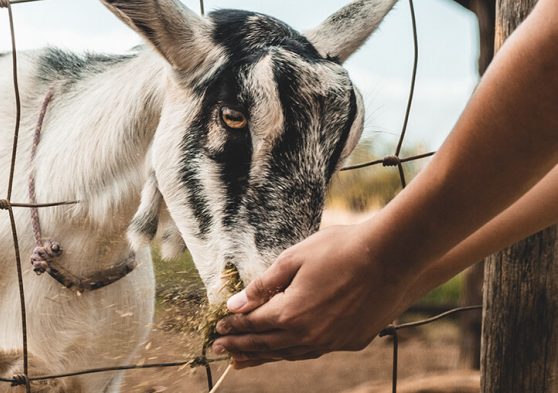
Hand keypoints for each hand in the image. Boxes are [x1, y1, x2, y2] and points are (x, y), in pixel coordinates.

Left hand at [211, 224, 415, 367]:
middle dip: (240, 347)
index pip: (252, 324)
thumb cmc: (340, 250)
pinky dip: (295, 351)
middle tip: (219, 349)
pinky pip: (315, 351)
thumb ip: (262, 285)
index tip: (217, 327)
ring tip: (245, 359)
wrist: (391, 256)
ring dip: (265, 356)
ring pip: (290, 354)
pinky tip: (287, 350)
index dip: (233, 326)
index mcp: (290, 313)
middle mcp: (309, 335)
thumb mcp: (293, 259)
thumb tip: (236, 304)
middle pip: (266, 345)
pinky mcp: (352, 342)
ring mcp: (332, 341)